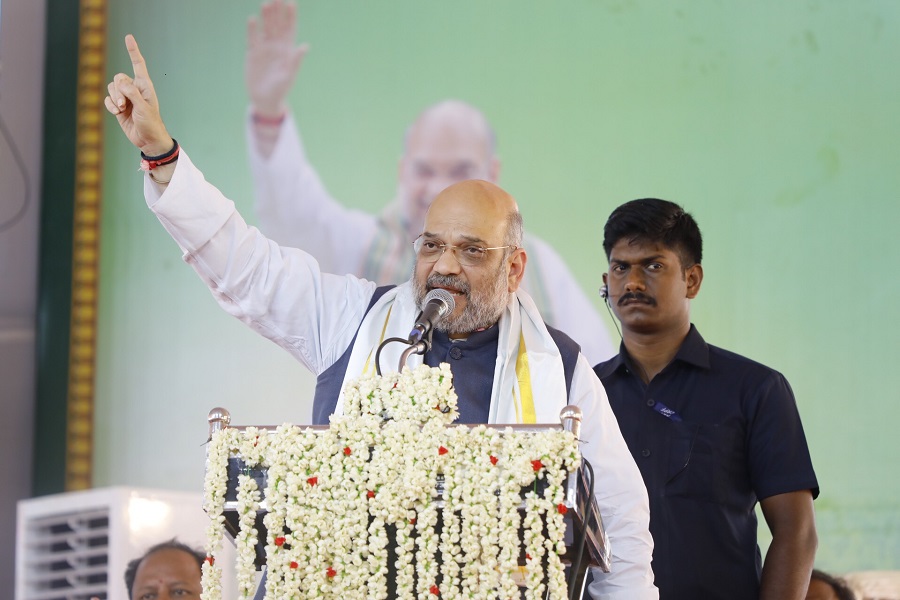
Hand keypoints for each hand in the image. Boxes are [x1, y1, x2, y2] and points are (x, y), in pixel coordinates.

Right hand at [104, 34, 172, 155]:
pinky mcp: (118, 107)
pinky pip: (108, 99)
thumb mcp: (143, 107)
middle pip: (118, 77)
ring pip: (111, 87)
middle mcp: (134, 89)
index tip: (128, 36)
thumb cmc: (151, 123)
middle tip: (123, 103)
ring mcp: (126, 97)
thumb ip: (131, 93)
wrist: (148, 140)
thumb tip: (120, 82)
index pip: (138, 64)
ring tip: (122, 109)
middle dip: (118, 90)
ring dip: (113, 98)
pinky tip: (117, 113)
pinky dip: (110, 105)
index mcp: (144, 85)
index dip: (133, 50)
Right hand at [246, 0, 308, 117]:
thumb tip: (305, 46)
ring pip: (265, 28)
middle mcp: (276, 46)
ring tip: (266, 3)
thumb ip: (296, 60)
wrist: (264, 99)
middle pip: (277, 24)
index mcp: (287, 50)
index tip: (292, 2)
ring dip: (266, 16)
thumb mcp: (288, 75)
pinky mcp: (252, 53)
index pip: (290, 29)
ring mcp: (264, 48)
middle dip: (278, 10)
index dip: (291, 16)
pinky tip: (253, 19)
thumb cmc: (280, 89)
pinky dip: (252, 29)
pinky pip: (252, 38)